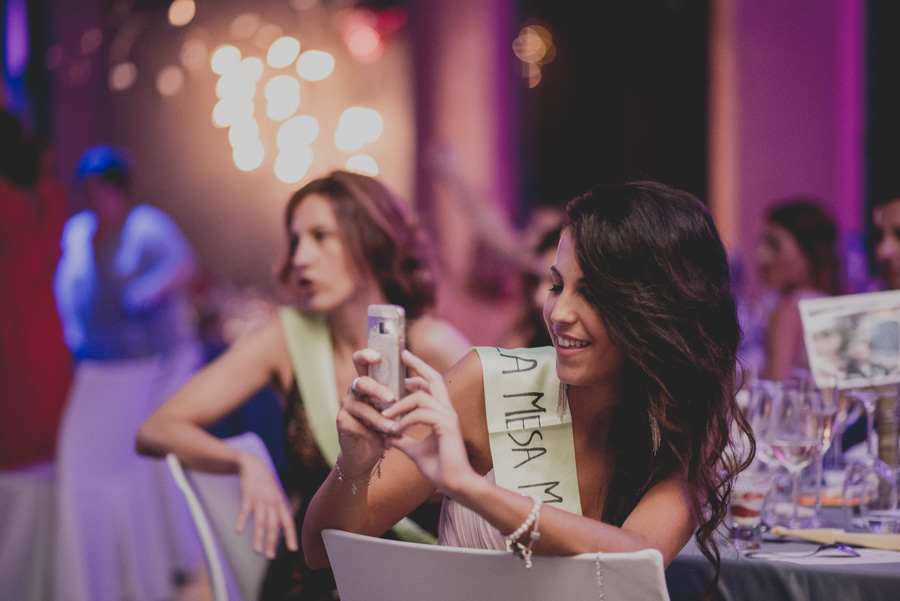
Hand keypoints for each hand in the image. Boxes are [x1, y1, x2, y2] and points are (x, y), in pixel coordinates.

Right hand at [235, 451, 296, 558]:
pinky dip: (242, 520)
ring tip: (257, 551)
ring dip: (259, 537)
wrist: (254, 465)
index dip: (291, 535)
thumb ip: (279, 513)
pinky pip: (245, 510)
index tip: (293, 549)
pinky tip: (238, 531)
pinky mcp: (248, 495)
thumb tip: (282, 532)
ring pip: (261, 521)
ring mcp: (260, 499)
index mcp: (280, 504)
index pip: (288, 522)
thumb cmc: (266, 485)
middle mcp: (272, 503)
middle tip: (270, 556)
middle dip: (273, 542)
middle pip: (274, 525)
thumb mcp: (276, 497)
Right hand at [333, 350, 398, 475]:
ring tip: (393, 428)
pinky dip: (374, 434)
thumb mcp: (394, 408)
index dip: (366, 355)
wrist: (367, 453)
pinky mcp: (342, 421)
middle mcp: (355, 390)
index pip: (362, 361)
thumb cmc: (384, 425)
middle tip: (391, 397)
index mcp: (368, 382)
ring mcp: (347, 405)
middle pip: (361, 382)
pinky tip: (385, 443)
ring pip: (362, 407)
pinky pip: (359, 425)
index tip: (378, 356)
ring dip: (379, 418)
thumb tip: (424, 381)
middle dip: (376, 388)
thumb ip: (402, 394)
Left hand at [380, 350, 477, 493]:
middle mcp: (447, 411)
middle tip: (403, 354)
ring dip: (399, 405)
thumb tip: (388, 436)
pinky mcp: (446, 427)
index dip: (419, 372)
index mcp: (442, 414)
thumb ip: (403, 440)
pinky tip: (396, 430)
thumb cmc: (440, 469)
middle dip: (418, 365)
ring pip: (421, 397)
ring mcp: (448, 418)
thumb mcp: (415, 451)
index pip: (432, 385)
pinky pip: (422, 414)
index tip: (404, 365)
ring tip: (385, 416)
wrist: (455, 485)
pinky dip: (405, 420)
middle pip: (434, 379)